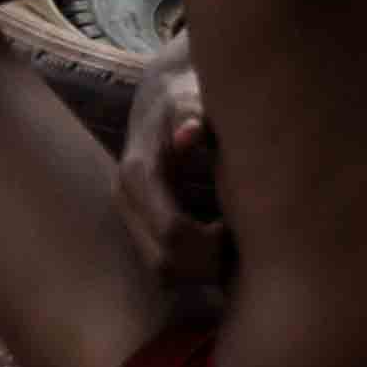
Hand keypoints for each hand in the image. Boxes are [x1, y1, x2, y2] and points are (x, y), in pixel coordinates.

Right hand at [114, 69, 231, 304]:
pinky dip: (193, 265)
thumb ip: (192, 113)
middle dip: (207, 264)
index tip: (239, 224)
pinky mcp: (137, 227)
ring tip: (232, 241)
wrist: (164, 94)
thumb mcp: (192, 96)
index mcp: (138, 173)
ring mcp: (128, 217)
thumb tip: (189, 135)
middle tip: (242, 241)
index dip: (212, 243)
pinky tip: (220, 243)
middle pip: (165, 264)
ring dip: (201, 269)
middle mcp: (125, 201)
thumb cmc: (188, 96)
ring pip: (164, 272)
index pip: (173, 234)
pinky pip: (164, 265)